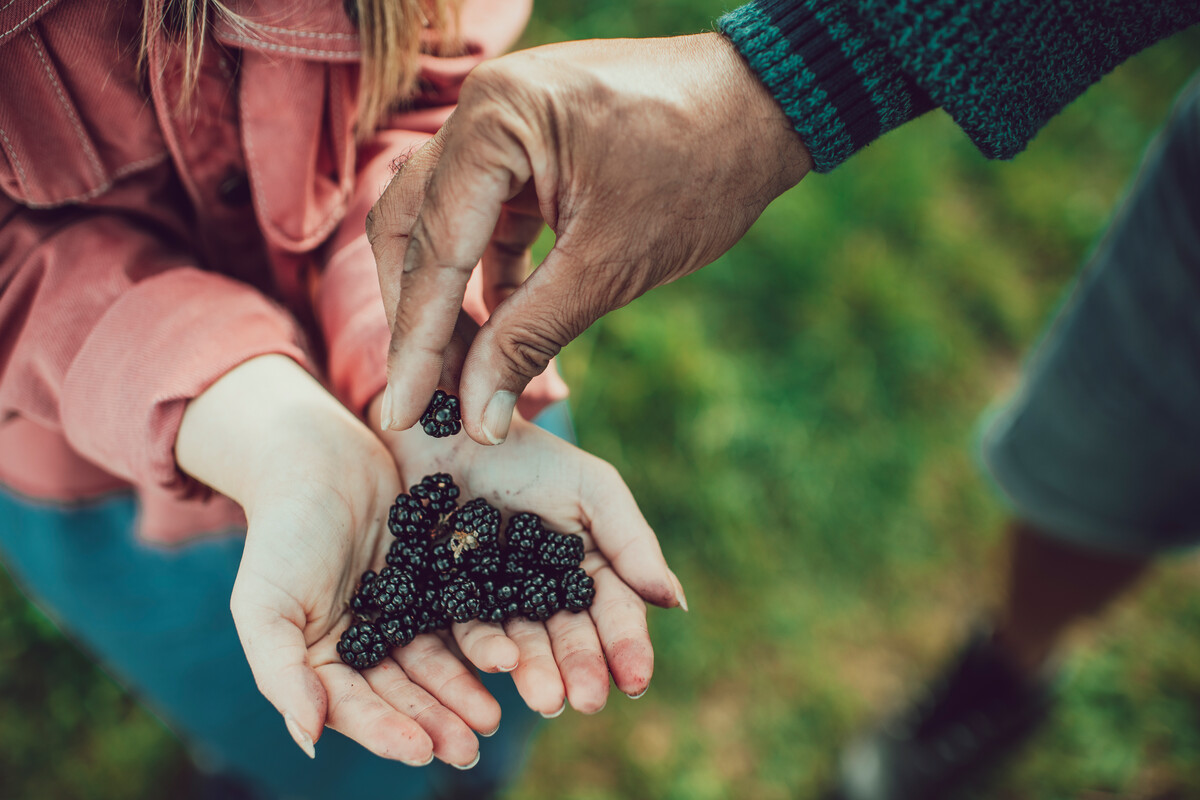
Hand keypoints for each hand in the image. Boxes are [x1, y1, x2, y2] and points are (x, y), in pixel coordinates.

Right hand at [175, 355, 499, 766]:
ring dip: (462, 691)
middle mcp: (360, 642)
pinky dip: (479, 640)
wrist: (318, 457)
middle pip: (401, 693)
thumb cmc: (283, 532)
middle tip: (471, 748)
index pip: (353, 707)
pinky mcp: (432, 579)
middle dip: (434, 721)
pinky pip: (459, 616)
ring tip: (493, 718)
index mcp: (317, 658)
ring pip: (435, 661)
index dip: (386, 731)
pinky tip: (507, 659)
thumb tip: (309, 740)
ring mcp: (399, 611)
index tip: (422, 751)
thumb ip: (281, 673)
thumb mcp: (265, 604)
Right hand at [369, 32, 810, 444]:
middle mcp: (482, 111)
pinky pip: (484, 220)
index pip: (435, 247)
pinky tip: (502, 337)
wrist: (763, 108)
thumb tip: (477, 416)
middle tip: (430, 397)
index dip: (415, 340)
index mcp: (497, 120)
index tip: (400, 411)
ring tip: (469, 378)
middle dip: (421, 319)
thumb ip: (530, 338)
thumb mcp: (612, 265)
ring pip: (442, 228)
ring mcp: (501, 126)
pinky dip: (489, 279)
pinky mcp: (525, 149)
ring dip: (452, 304)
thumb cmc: (702, 171)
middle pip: (411, 230)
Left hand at [370, 395, 686, 715]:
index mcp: (585, 565)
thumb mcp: (592, 488)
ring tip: (546, 699)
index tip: (636, 681)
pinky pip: (465, 630)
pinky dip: (484, 649)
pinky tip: (499, 664)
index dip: (626, 647)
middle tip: (587, 701)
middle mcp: (542, 591)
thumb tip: (675, 603)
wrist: (448, 427)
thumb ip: (632, 542)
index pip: (613, 613)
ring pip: (521, 644)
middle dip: (581, 670)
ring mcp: (494, 598)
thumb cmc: (527, 454)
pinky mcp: (445, 601)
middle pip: (567, 638)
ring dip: (537, 673)